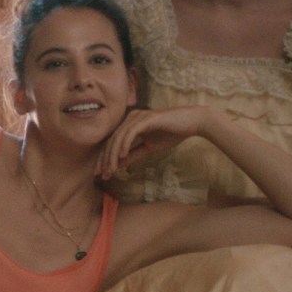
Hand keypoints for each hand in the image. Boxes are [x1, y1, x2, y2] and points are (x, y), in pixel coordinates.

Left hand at [96, 106, 210, 176]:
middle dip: (105, 159)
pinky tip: (121, 156)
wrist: (191, 122)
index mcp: (129, 124)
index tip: (100, 174)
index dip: (105, 158)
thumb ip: (133, 155)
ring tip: (110, 170)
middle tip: (100, 175)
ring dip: (113, 155)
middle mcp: (130, 118)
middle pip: (111, 140)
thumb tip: (118, 165)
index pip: (112, 142)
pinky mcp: (146, 118)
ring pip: (119, 137)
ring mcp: (138, 116)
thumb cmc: (171, 134)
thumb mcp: (149, 148)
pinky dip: (124, 144)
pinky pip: (131, 132)